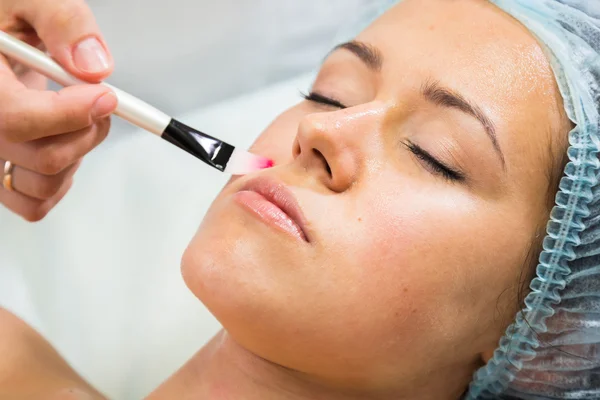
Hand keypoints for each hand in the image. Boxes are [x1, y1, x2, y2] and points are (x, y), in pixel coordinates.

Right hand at [0, 0, 116, 220]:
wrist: (1, 39)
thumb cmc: (7, 17)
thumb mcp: (28, 0)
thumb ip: (62, 21)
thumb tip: (95, 68)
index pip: (16, 120)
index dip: (70, 113)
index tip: (105, 95)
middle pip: (42, 157)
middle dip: (87, 129)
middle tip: (100, 98)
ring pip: (43, 185)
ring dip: (79, 153)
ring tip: (78, 118)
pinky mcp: (0, 172)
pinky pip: (35, 203)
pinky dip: (62, 181)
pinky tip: (64, 143)